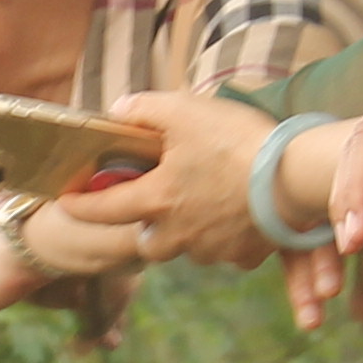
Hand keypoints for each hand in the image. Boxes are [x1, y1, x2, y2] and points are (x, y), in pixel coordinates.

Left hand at [59, 92, 282, 267]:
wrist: (298, 177)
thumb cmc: (237, 142)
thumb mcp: (184, 110)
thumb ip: (144, 108)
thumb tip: (120, 109)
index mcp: (157, 199)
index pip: (103, 209)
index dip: (79, 204)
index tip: (63, 202)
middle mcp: (179, 233)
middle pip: (149, 243)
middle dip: (147, 227)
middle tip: (158, 204)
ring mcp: (213, 248)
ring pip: (188, 247)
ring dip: (188, 230)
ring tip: (205, 200)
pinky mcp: (246, 254)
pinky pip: (227, 249)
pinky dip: (227, 234)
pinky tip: (241, 210)